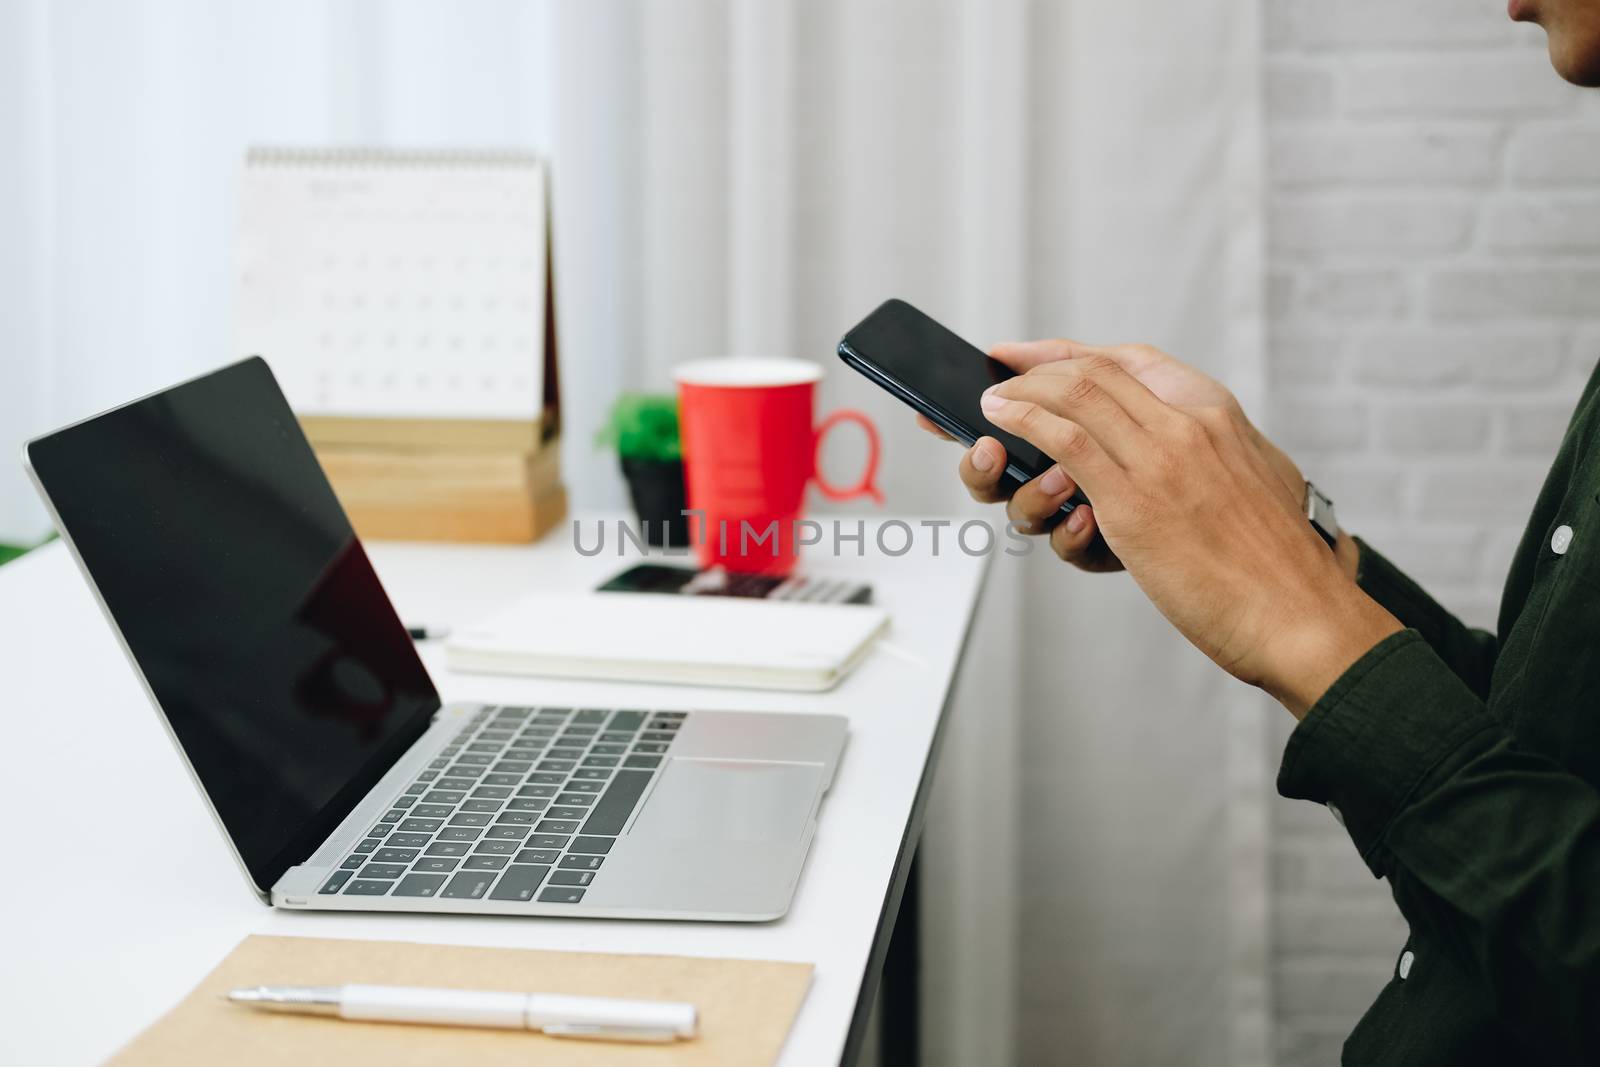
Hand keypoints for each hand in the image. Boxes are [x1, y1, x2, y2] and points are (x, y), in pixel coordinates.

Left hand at [977, 355, 1398, 716]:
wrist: (1300, 616)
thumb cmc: (1274, 566)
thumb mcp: (1257, 484)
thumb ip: (1212, 459)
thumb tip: (1169, 460)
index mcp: (1218, 413)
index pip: (1133, 361)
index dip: (1073, 352)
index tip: (1032, 354)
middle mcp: (1189, 422)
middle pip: (1093, 373)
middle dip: (1033, 369)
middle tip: (997, 377)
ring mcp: (1160, 457)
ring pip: (1071, 398)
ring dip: (1020, 396)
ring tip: (993, 406)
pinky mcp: (1133, 501)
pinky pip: (1064, 440)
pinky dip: (1023, 422)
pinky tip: (999, 424)